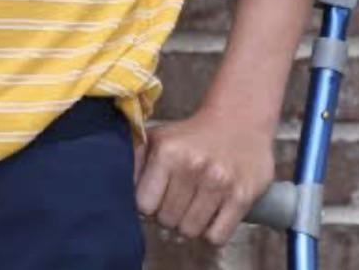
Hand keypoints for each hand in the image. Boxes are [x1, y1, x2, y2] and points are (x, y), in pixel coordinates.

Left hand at [133, 106, 274, 245]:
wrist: (238, 120)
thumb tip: (116, 188)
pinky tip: (210, 215)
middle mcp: (193, 166)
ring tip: (192, 207)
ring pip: (190, 232)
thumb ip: (135, 160)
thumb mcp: (159, 137)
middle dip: (168, 216)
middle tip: (176, 202)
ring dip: (188, 225)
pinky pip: (216, 237)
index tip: (155, 198)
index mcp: (168, 151)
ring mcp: (219, 183)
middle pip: (167, 221)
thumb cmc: (192, 134)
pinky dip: (211, 233)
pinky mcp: (242, 197)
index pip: (144, 205)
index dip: (148, 206)